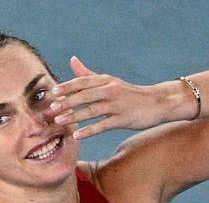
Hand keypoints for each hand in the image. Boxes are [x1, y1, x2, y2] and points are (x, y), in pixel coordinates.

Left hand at [50, 56, 165, 138]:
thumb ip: (89, 74)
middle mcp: (110, 90)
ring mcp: (117, 105)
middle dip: (67, 102)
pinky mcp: (123, 119)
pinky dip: (89, 130)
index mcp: (105, 80)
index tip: (52, 92)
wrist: (157, 103)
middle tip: (51, 108)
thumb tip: (72, 60)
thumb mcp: (109, 81)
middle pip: (85, 95)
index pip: (83, 81)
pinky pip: (102, 125)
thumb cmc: (129, 93)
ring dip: (74, 116)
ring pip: (91, 110)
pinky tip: (77, 136)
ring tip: (59, 122)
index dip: (67, 86)